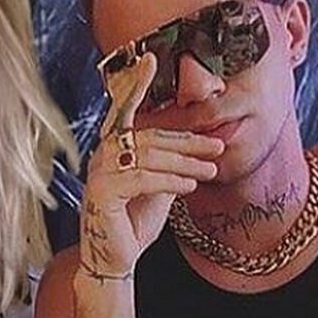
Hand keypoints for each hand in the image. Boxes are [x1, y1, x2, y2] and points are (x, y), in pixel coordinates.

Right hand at [80, 55, 221, 278]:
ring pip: (150, 157)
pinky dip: (171, 181)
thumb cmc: (135, 223)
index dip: (136, 84)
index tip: (151, 58)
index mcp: (113, 149)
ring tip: (211, 170)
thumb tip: (195, 150)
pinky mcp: (102, 192)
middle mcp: (102, 155)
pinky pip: (143, 178)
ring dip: (185, 163)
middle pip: (150, 137)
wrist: (117, 259)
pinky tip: (190, 186)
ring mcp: (99, 172)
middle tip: (218, 146)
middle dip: (187, 141)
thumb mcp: (159, 188)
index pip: (126, 111)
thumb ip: (170, 166)